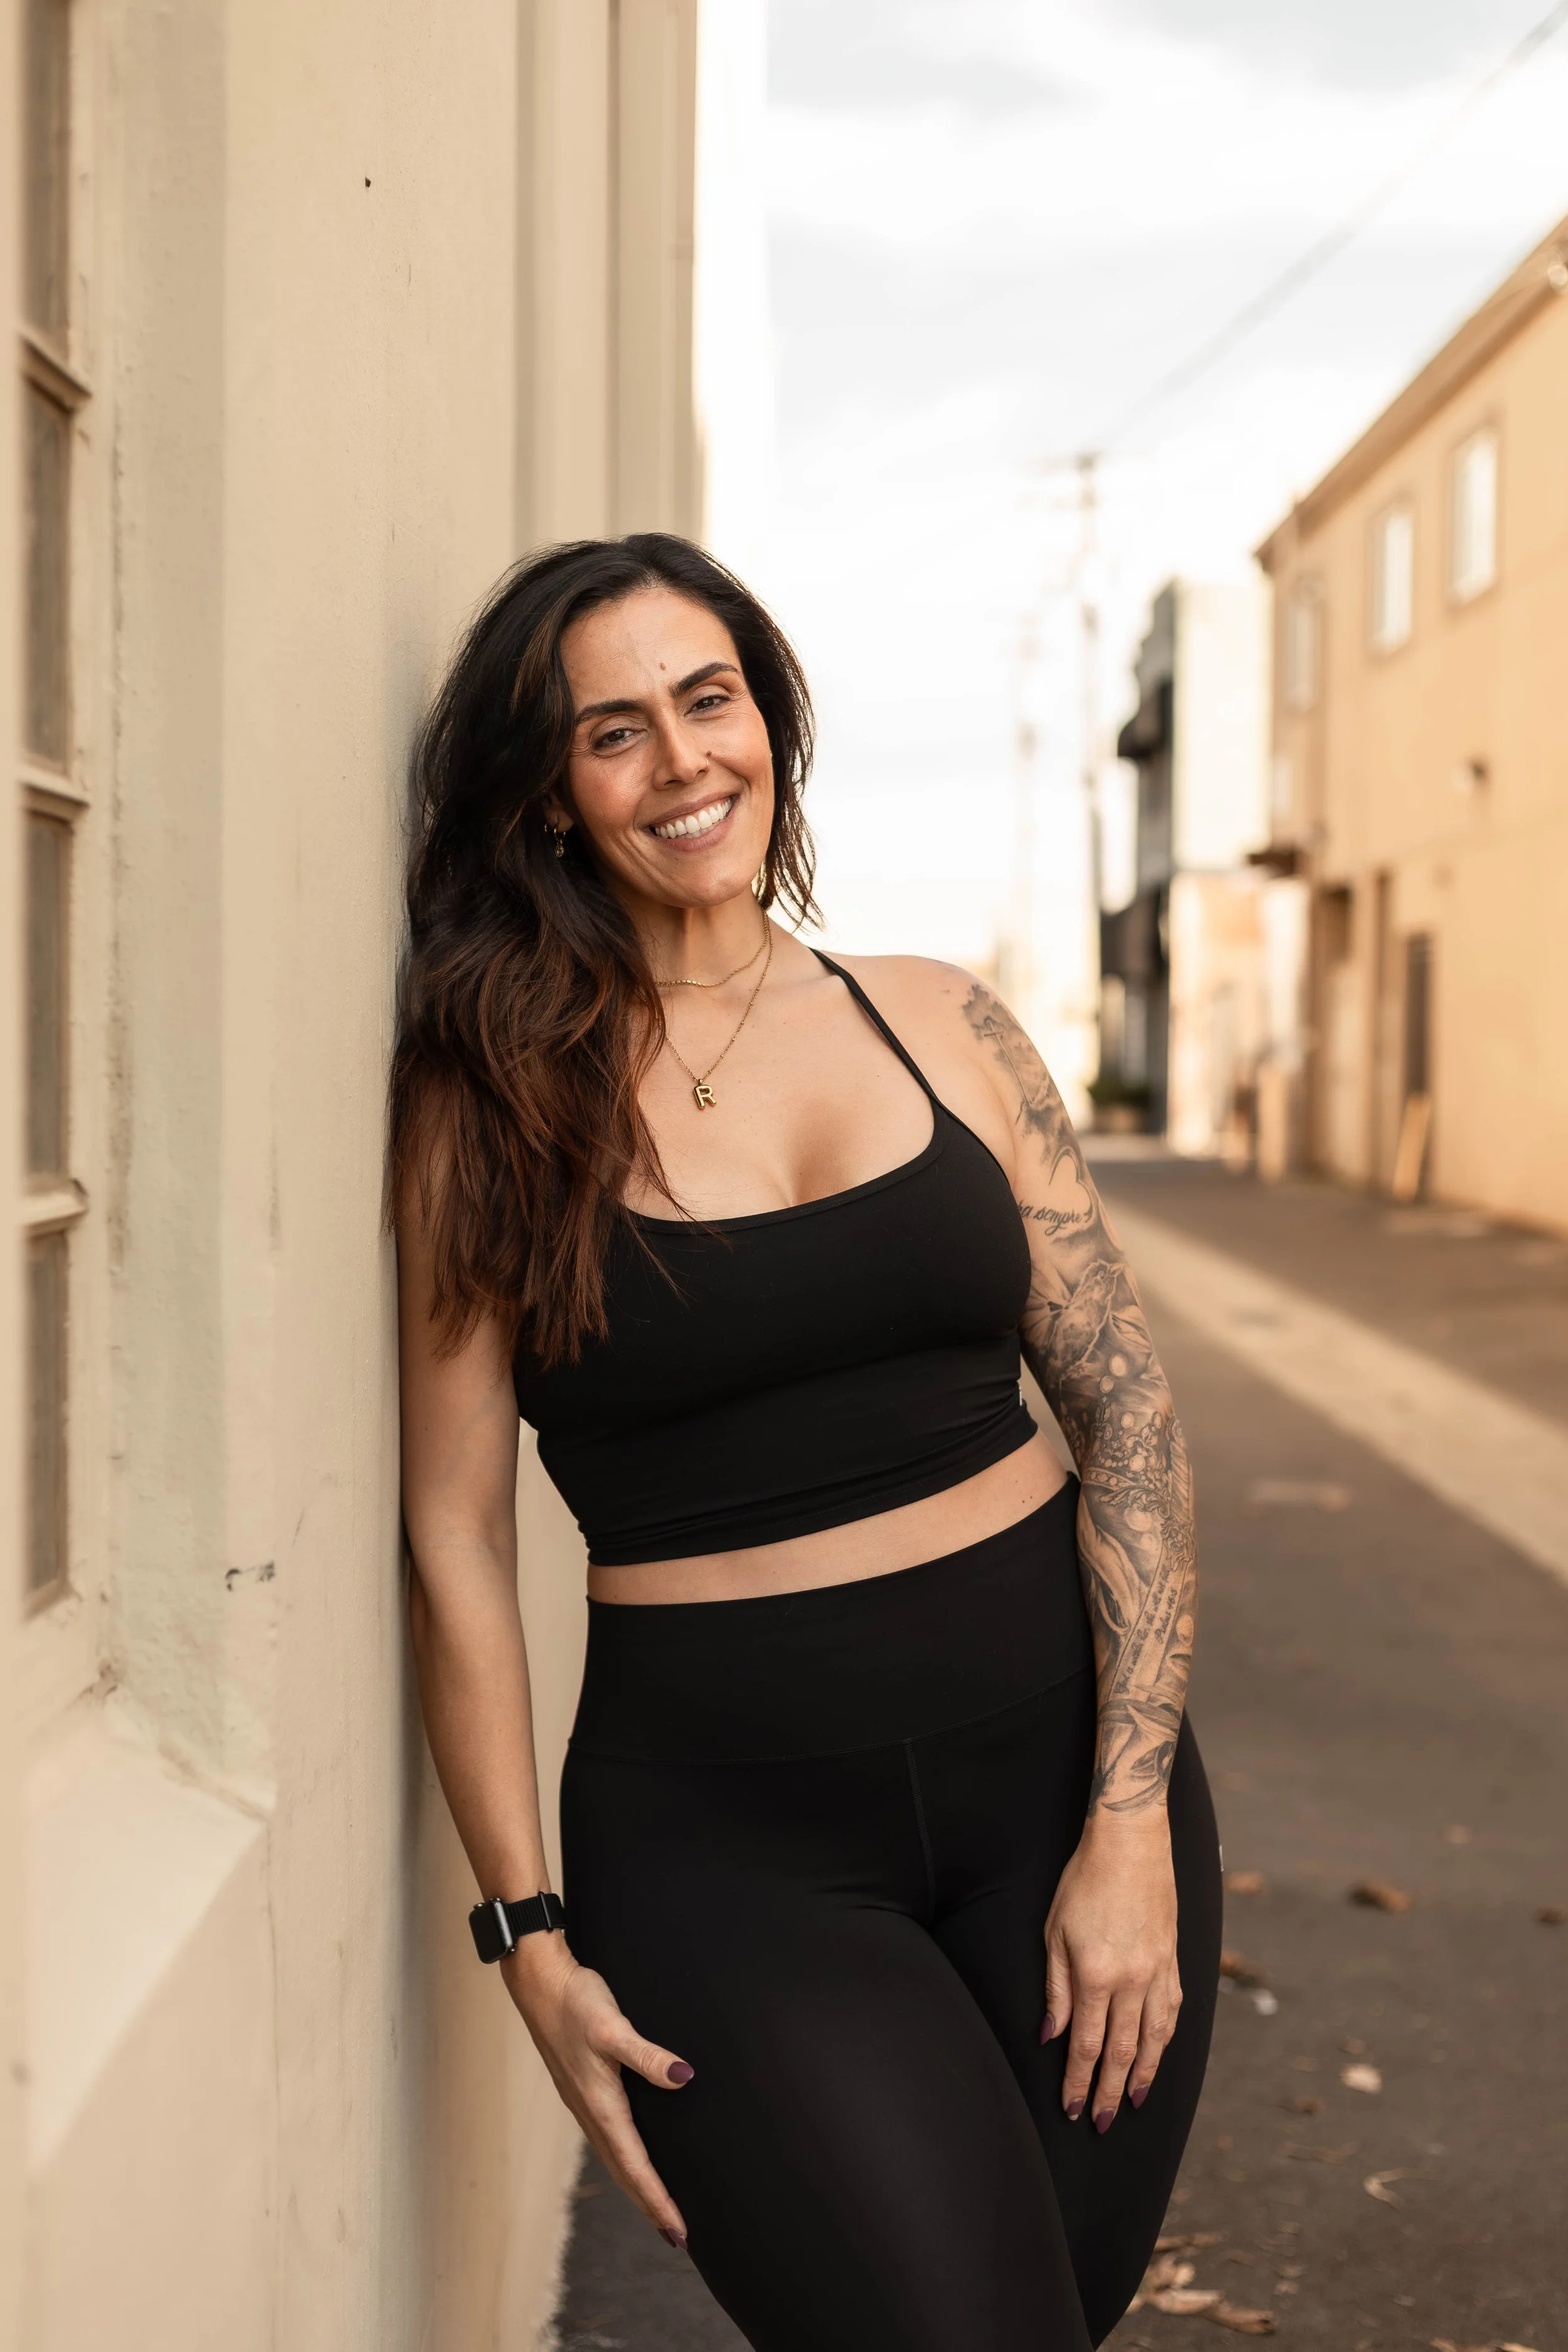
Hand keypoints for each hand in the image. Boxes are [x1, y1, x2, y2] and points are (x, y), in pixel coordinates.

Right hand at [502, 1933, 693, 2244]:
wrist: (539, 1983)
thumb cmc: (575, 2002)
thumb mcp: (613, 2027)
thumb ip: (648, 2055)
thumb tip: (684, 2077)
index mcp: (601, 2105)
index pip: (635, 2166)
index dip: (657, 2200)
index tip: (678, 2231)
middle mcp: (591, 2111)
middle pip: (624, 2172)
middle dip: (649, 2204)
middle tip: (675, 2234)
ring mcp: (583, 2102)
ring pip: (614, 2157)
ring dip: (636, 2185)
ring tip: (658, 2207)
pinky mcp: (582, 2089)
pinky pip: (607, 2138)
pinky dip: (624, 2159)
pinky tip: (632, 2155)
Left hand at [1040, 1810, 1180, 2130]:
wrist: (1131, 1843)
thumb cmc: (1084, 1881)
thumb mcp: (1054, 1932)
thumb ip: (1056, 1988)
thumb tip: (1052, 2035)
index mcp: (1096, 1976)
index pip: (1087, 2046)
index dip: (1078, 2081)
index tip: (1072, 2108)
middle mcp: (1132, 1982)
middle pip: (1122, 2053)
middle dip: (1110, 2092)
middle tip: (1101, 2122)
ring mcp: (1158, 1972)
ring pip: (1153, 2039)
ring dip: (1143, 2075)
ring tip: (1134, 2101)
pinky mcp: (1173, 1960)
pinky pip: (1171, 2012)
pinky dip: (1164, 2040)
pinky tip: (1157, 2054)